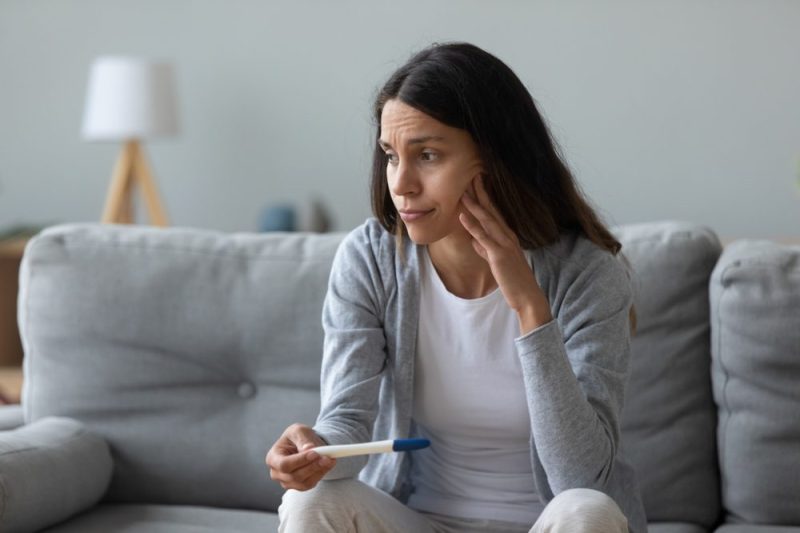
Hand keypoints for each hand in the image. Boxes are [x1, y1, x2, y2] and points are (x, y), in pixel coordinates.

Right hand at [266, 423, 335, 490]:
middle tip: (327, 457)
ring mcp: (287, 482)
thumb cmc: (297, 436)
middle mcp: (277, 473)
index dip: (300, 461)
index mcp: (273, 458)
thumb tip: (308, 449)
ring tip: (330, 459)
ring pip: (304, 482)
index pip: (284, 464)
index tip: (315, 453)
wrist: (304, 444)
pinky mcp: (299, 486)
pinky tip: (327, 464)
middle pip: (294, 476)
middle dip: (312, 466)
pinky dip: (321, 474)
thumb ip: (303, 439)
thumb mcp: (298, 431)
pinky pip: (311, 484)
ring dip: (319, 471)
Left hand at [459, 175, 551, 333]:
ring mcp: (504, 244)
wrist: (527, 297)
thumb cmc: (513, 280)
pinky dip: (473, 226)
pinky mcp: (499, 255)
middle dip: (481, 193)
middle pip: (491, 210)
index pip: (494, 212)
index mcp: (507, 236)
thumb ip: (485, 249)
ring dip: (474, 205)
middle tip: (472, 175)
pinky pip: (484, 238)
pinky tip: (462, 216)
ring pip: (487, 220)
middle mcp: (507, 236)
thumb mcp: (497, 261)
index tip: (476, 182)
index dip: (485, 197)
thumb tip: (474, 240)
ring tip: (463, 190)